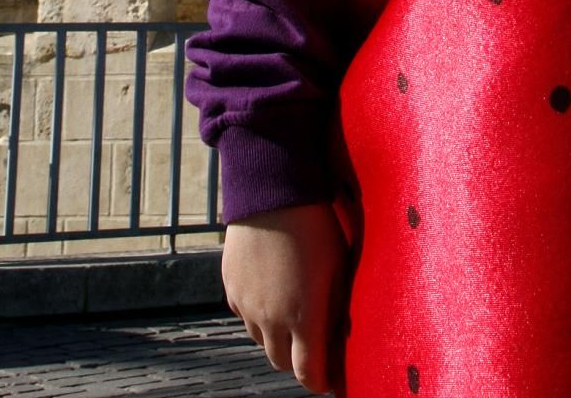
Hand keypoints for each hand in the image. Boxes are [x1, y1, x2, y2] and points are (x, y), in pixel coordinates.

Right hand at [223, 202, 349, 392]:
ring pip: (261, 340)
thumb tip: (340, 335)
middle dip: (298, 360)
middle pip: (281, 362)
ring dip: (277, 337)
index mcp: (303, 317)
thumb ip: (336, 307)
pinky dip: (258, 315)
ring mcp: (247, 305)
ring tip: (292, 313)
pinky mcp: (230, 288)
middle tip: (313, 346)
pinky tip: (272, 291)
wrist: (272, 191)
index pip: (307, 373)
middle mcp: (271, 319)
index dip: (320, 381)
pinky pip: (245, 315)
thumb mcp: (338, 266)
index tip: (330, 379)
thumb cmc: (316, 225)